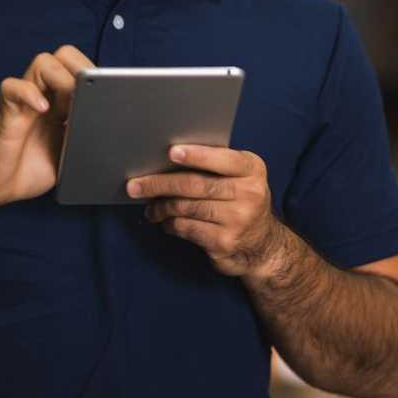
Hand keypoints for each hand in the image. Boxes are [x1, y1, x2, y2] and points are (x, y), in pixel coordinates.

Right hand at [0, 45, 93, 209]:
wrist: (0, 187)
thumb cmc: (35, 168)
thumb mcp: (72, 153)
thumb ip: (87, 136)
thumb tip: (111, 129)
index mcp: (63, 101)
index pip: (81, 68)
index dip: (96, 75)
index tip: (109, 93)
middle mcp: (45, 95)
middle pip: (64, 56)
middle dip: (80, 69)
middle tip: (88, 95)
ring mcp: (26, 101)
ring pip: (42, 62)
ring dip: (61, 79)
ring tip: (68, 106)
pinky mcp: (7, 113)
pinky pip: (12, 88)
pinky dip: (29, 93)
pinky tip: (43, 109)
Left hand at [131, 145, 284, 277]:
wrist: (263, 245)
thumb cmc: (241, 201)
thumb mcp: (240, 178)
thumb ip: (216, 166)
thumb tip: (168, 158)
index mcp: (252, 170)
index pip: (223, 159)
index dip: (196, 155)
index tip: (171, 152)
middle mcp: (249, 194)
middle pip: (195, 184)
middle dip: (160, 184)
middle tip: (134, 185)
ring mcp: (238, 220)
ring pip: (185, 207)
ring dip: (160, 207)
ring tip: (150, 207)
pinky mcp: (224, 242)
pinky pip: (186, 227)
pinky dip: (170, 224)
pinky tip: (166, 222)